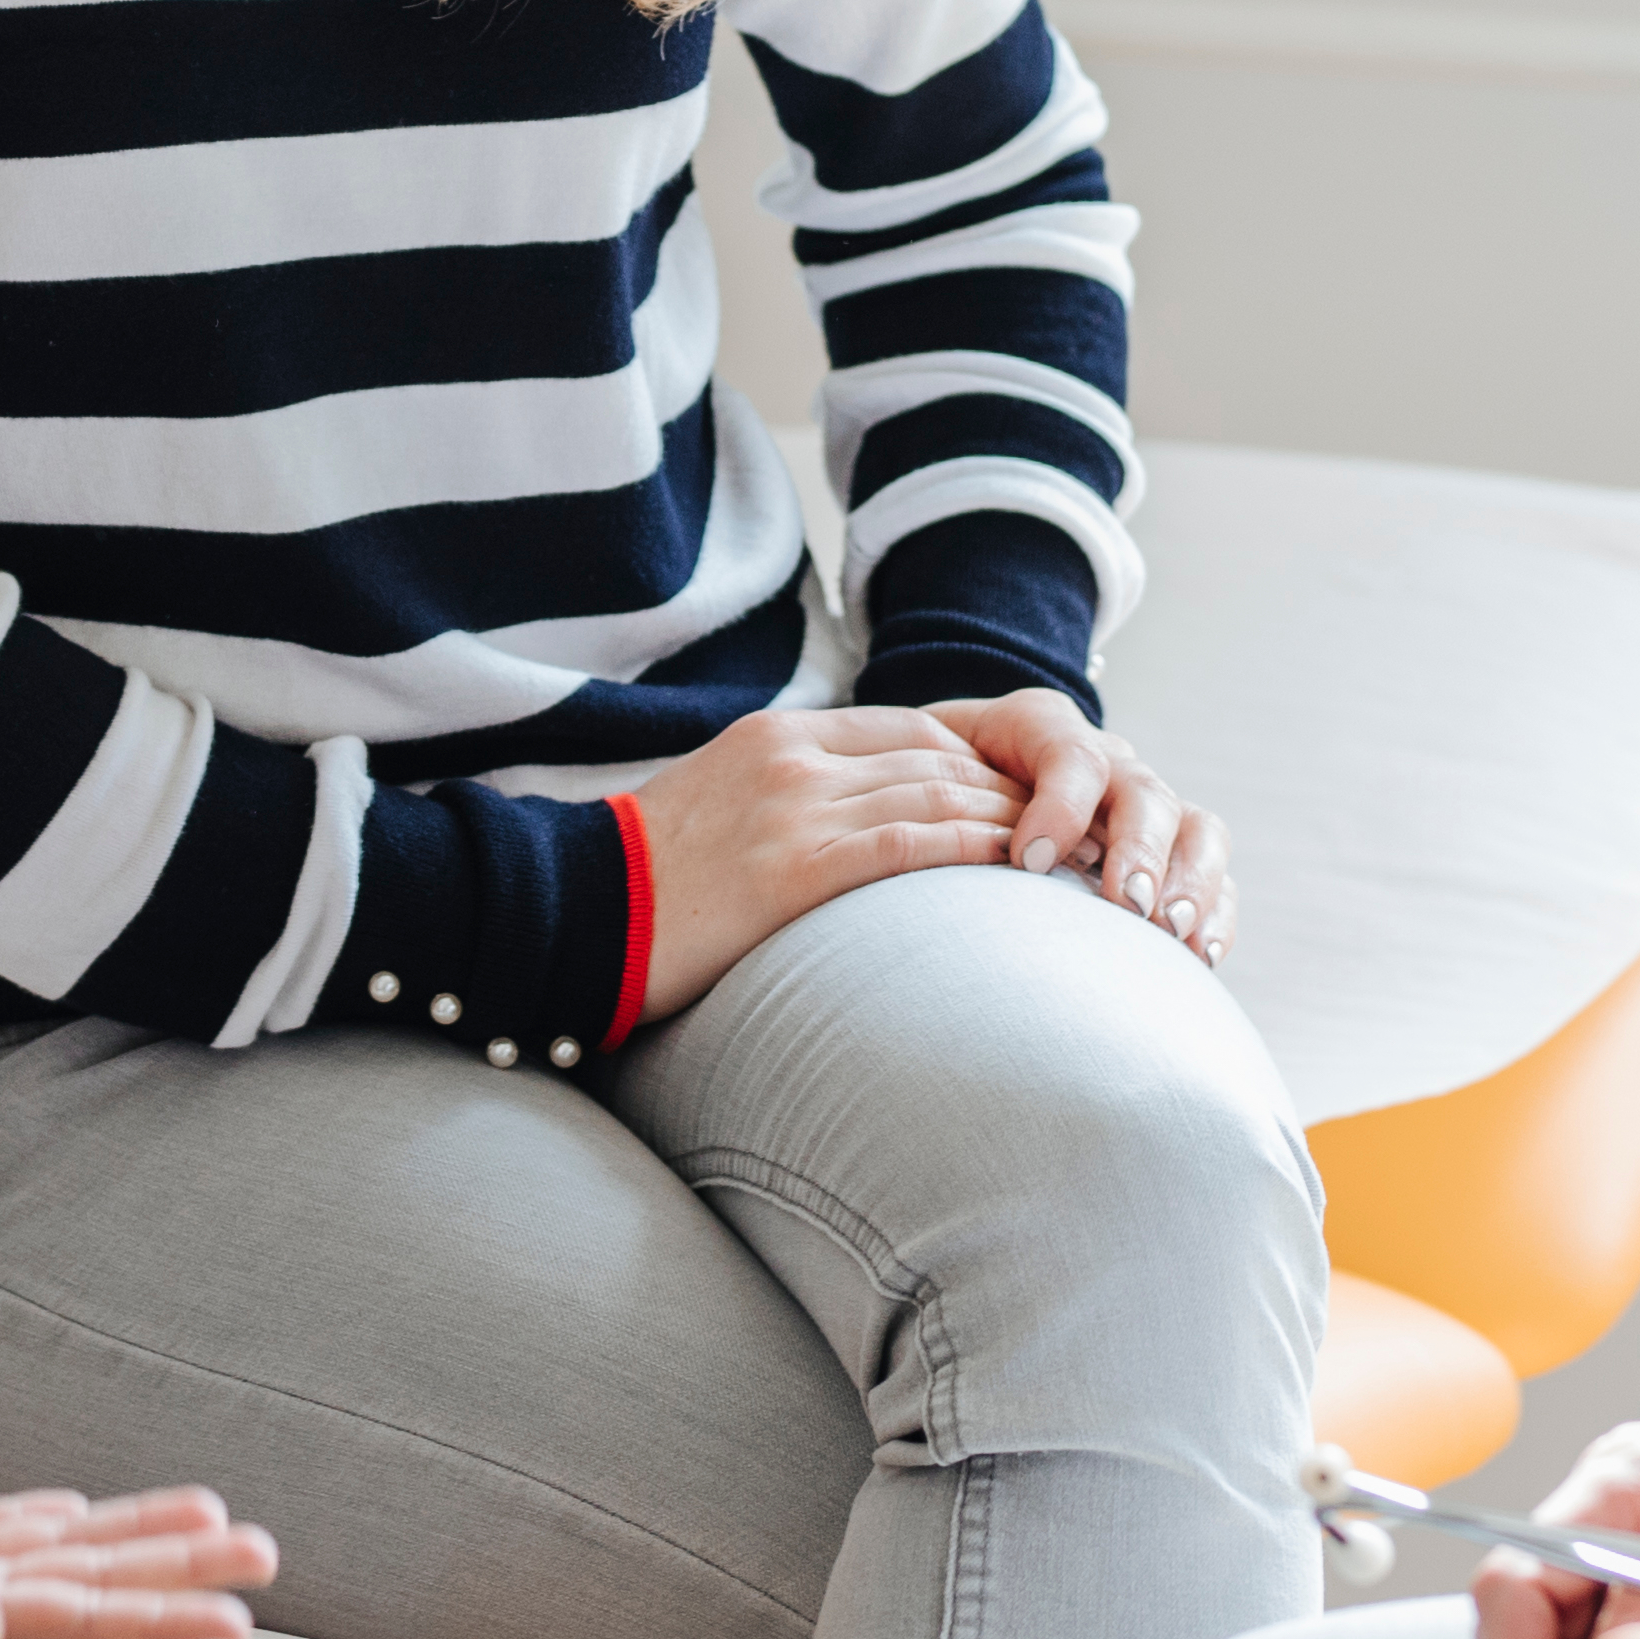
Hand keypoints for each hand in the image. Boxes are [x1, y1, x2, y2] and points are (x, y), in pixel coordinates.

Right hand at [0, 1487, 278, 1638]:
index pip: (74, 1616)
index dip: (156, 1615)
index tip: (241, 1614)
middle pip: (83, 1583)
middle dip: (173, 1569)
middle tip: (269, 1550)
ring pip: (45, 1552)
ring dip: (124, 1540)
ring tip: (209, 1521)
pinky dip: (33, 1519)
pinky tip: (62, 1511)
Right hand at [623, 705, 1027, 1018]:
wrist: (575, 909)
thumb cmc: (642, 880)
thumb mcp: (718, 806)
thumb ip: (786, 798)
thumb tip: (854, 827)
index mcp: (776, 737)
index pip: (906, 729)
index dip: (974, 759)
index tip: (1017, 792)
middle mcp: (794, 760)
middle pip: (934, 756)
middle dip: (1009, 787)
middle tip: (1064, 819)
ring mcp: (796, 809)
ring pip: (935, 793)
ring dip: (1010, 819)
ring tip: (1059, 849)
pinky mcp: (796, 869)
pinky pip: (910, 844)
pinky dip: (974, 849)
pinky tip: (1015, 866)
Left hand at [919, 691, 1232, 957]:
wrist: (959, 777)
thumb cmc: (928, 783)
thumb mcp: (916, 765)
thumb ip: (915, 792)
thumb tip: (895, 843)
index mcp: (1042, 729)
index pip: (1070, 753)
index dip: (1059, 804)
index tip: (1029, 861)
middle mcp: (1106, 763)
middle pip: (1144, 792)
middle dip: (1139, 849)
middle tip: (1126, 903)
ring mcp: (1145, 807)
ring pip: (1193, 827)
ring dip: (1190, 882)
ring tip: (1171, 933)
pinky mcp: (1172, 852)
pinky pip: (1213, 873)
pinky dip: (1214, 913)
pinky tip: (1201, 958)